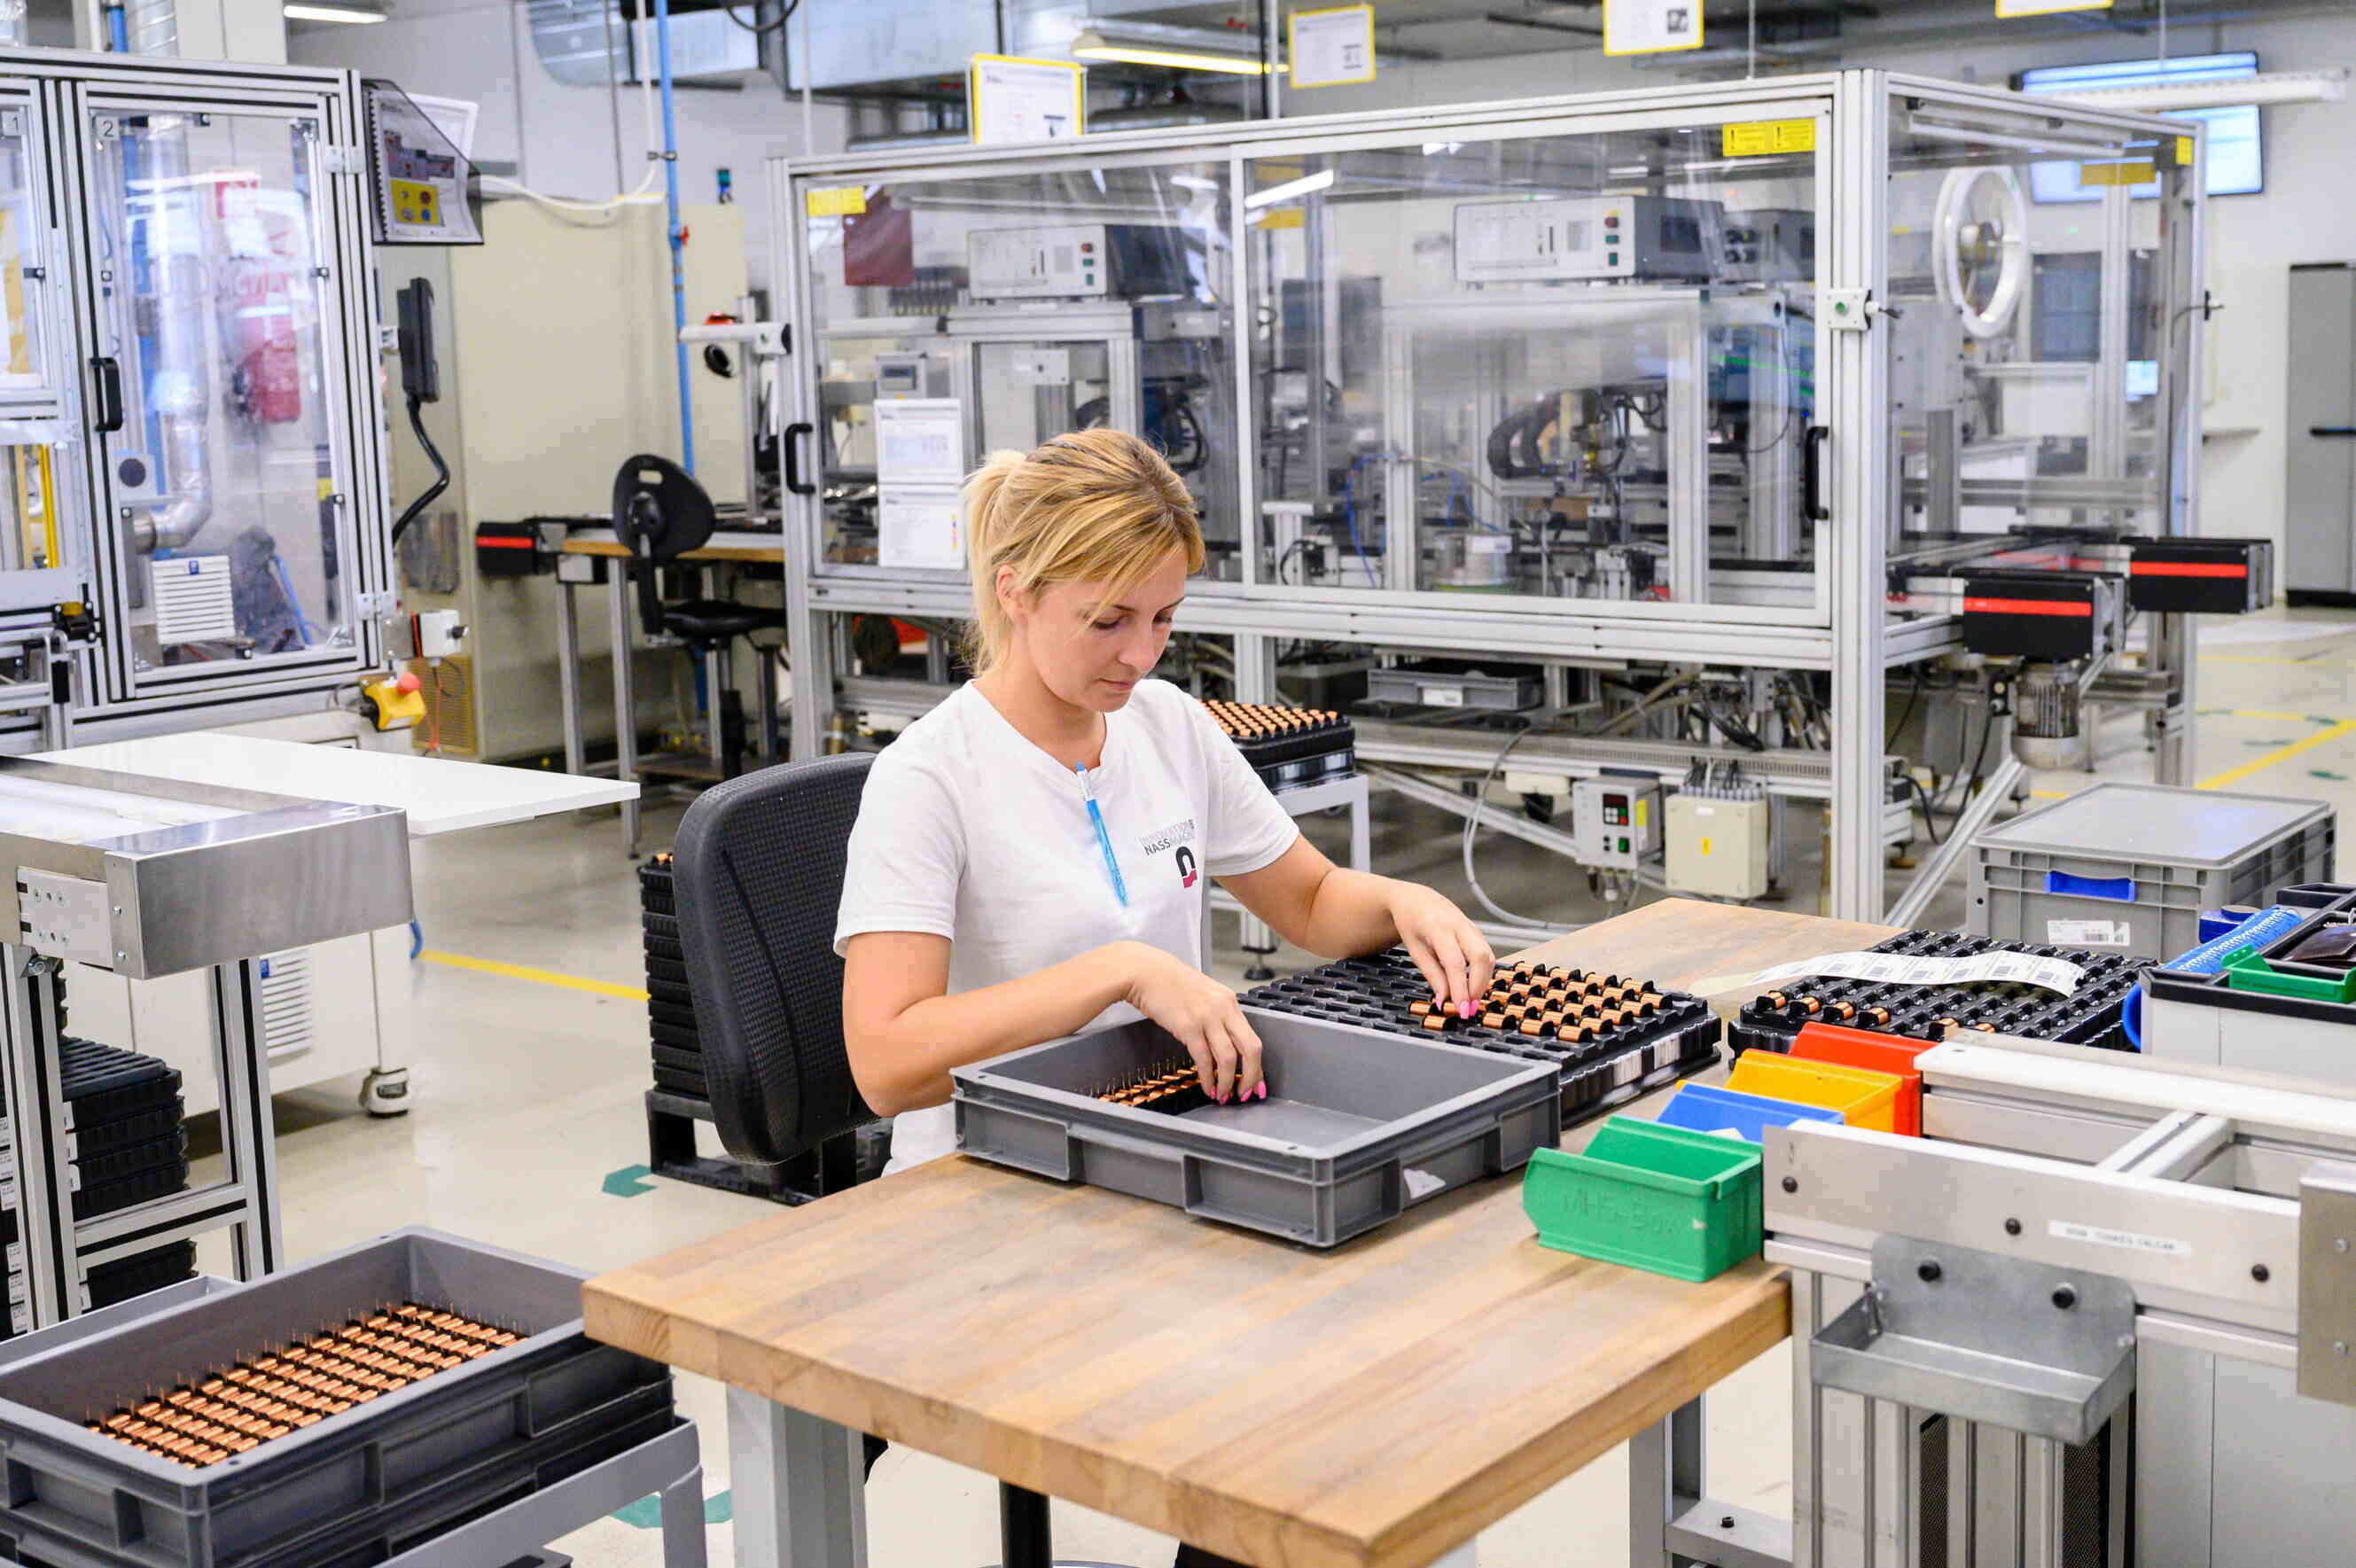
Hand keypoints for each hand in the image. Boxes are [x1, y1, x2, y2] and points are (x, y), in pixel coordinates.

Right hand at [1118, 943, 1264, 1102]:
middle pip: (1250, 1049)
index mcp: (1229, 1001)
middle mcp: (1223, 1008)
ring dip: (1227, 1082)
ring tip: (1223, 1096)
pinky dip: (1208, 1078)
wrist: (1143, 971)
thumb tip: (1223, 1044)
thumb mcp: (1202, 994)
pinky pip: (1204, 1059)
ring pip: (1229, 1058)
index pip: (1253, 1038)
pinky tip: (1207, 1086)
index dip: (1258, 1065)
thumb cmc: (1168, 982)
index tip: (1257, 1082)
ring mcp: (1206, 1017)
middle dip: (1251, 1077)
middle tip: (1245, 1094)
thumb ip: (1216, 1015)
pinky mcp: (1188, 1026)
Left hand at [1388, 884, 1494, 1020]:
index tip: (1462, 1009)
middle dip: (1478, 986)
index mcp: (1438, 928)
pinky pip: (1486, 954)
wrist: (1415, 900)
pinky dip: (1483, 973)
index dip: (1460, 988)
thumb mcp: (1414, 950)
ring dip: (1483, 982)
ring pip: (1488, 956)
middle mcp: (1459, 924)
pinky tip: (1473, 987)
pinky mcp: (1477, 932)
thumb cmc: (1411, 922)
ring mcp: (1471, 926)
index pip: (1455, 962)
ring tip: (1470, 1001)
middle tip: (1469, 1008)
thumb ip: (1432, 975)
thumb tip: (1445, 999)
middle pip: (1480, 957)